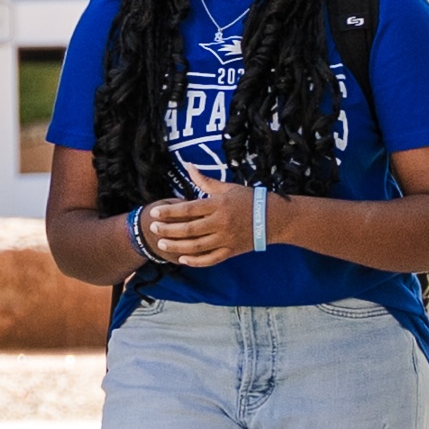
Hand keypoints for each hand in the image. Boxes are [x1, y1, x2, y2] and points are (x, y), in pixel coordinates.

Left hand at [145, 166, 259, 266]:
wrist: (274, 218)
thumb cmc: (249, 199)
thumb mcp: (228, 188)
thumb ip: (205, 180)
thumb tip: (188, 166)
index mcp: (220, 205)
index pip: (189, 209)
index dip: (169, 212)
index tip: (154, 213)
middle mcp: (221, 223)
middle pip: (189, 229)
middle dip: (168, 230)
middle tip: (153, 229)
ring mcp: (226, 239)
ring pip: (196, 246)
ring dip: (177, 246)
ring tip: (162, 244)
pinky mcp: (231, 251)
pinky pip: (210, 259)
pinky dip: (195, 261)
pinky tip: (182, 259)